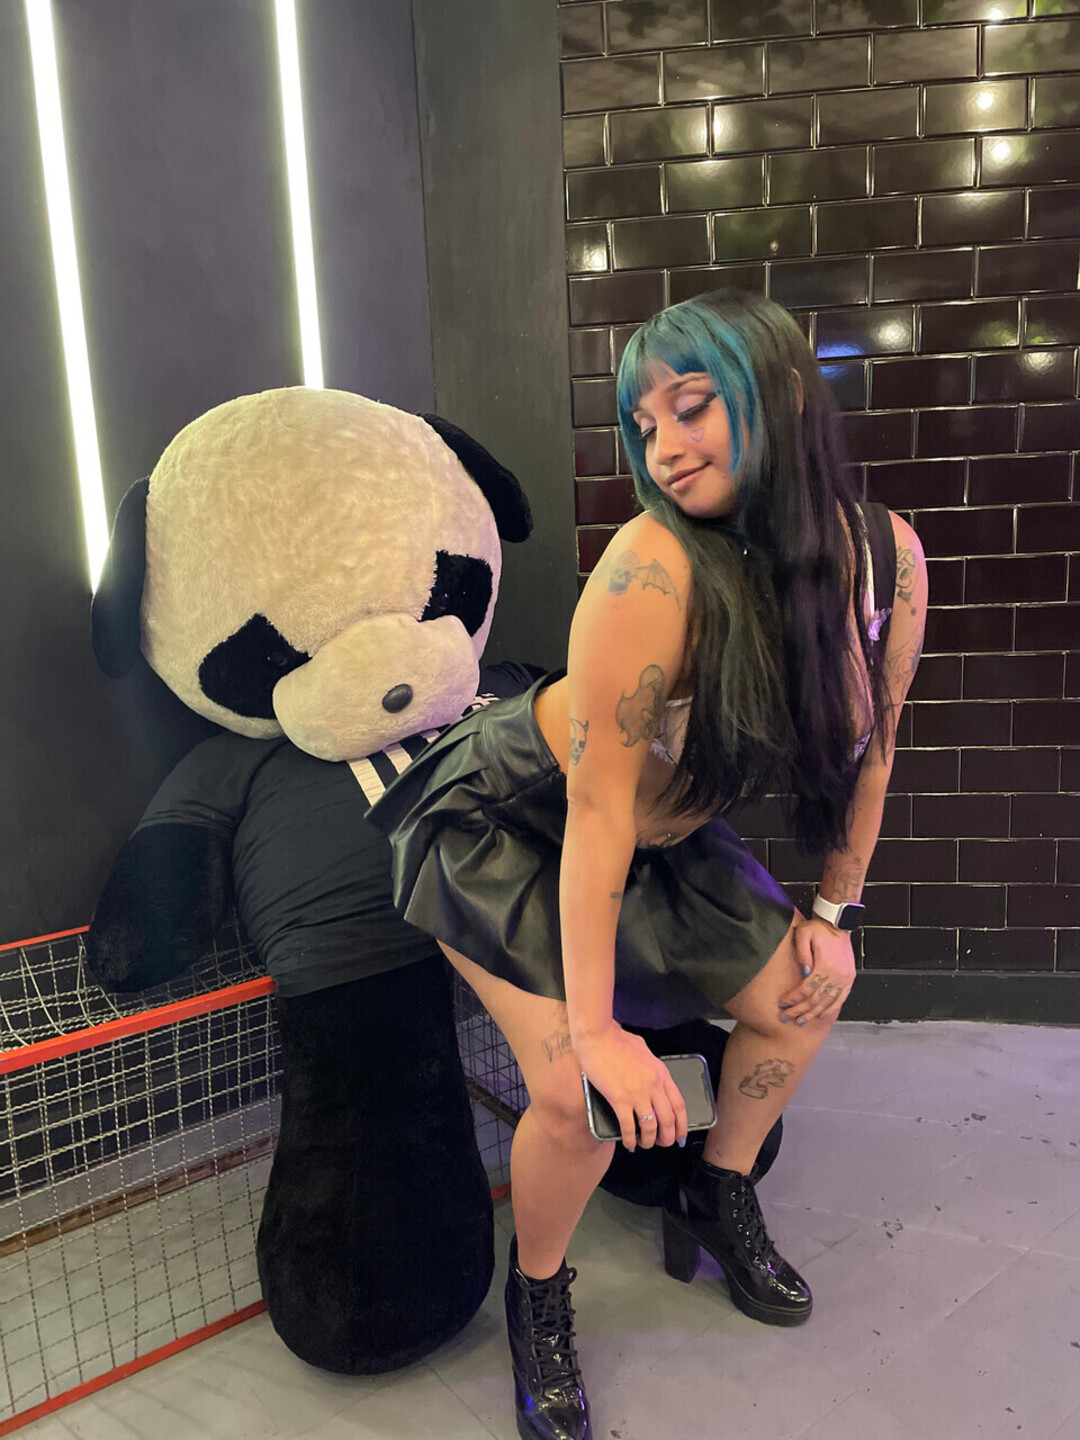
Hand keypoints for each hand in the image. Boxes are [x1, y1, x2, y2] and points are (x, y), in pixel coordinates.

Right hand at [574, 1022, 687, 1150]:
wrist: (597, 1036)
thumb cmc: (616, 1039)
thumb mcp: (643, 1050)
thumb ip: (650, 1066)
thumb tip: (652, 1078)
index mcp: (661, 1073)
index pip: (679, 1105)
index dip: (682, 1125)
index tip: (680, 1135)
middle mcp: (654, 1086)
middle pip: (668, 1120)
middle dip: (667, 1138)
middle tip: (663, 1144)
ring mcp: (637, 1093)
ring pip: (651, 1127)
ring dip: (649, 1141)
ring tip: (644, 1144)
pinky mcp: (619, 1099)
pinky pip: (629, 1127)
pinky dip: (630, 1139)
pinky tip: (628, 1143)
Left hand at [778, 917, 855, 1024]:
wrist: (837, 924)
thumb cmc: (818, 928)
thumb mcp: (804, 934)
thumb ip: (802, 953)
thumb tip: (804, 972)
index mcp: (825, 965)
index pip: (806, 989)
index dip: (793, 999)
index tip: (783, 1004)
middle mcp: (837, 975)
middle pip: (816, 999)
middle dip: (799, 1010)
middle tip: (786, 1017)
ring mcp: (845, 979)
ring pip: (828, 1003)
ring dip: (813, 1013)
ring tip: (801, 1020)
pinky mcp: (849, 979)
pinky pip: (840, 999)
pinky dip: (830, 1009)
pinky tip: (821, 1015)